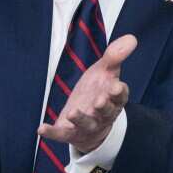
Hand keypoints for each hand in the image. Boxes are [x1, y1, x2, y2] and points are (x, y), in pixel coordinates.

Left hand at [38, 34, 135, 153]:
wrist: (89, 122)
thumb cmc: (99, 93)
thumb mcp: (105, 73)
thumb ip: (115, 57)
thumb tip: (131, 38)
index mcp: (113, 100)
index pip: (120, 97)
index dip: (119, 93)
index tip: (116, 87)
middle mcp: (102, 115)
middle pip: (106, 113)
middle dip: (103, 107)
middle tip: (99, 101)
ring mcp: (86, 126)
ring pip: (86, 124)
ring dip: (80, 119)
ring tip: (73, 112)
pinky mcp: (69, 133)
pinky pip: (61, 134)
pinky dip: (51, 132)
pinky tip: (41, 128)